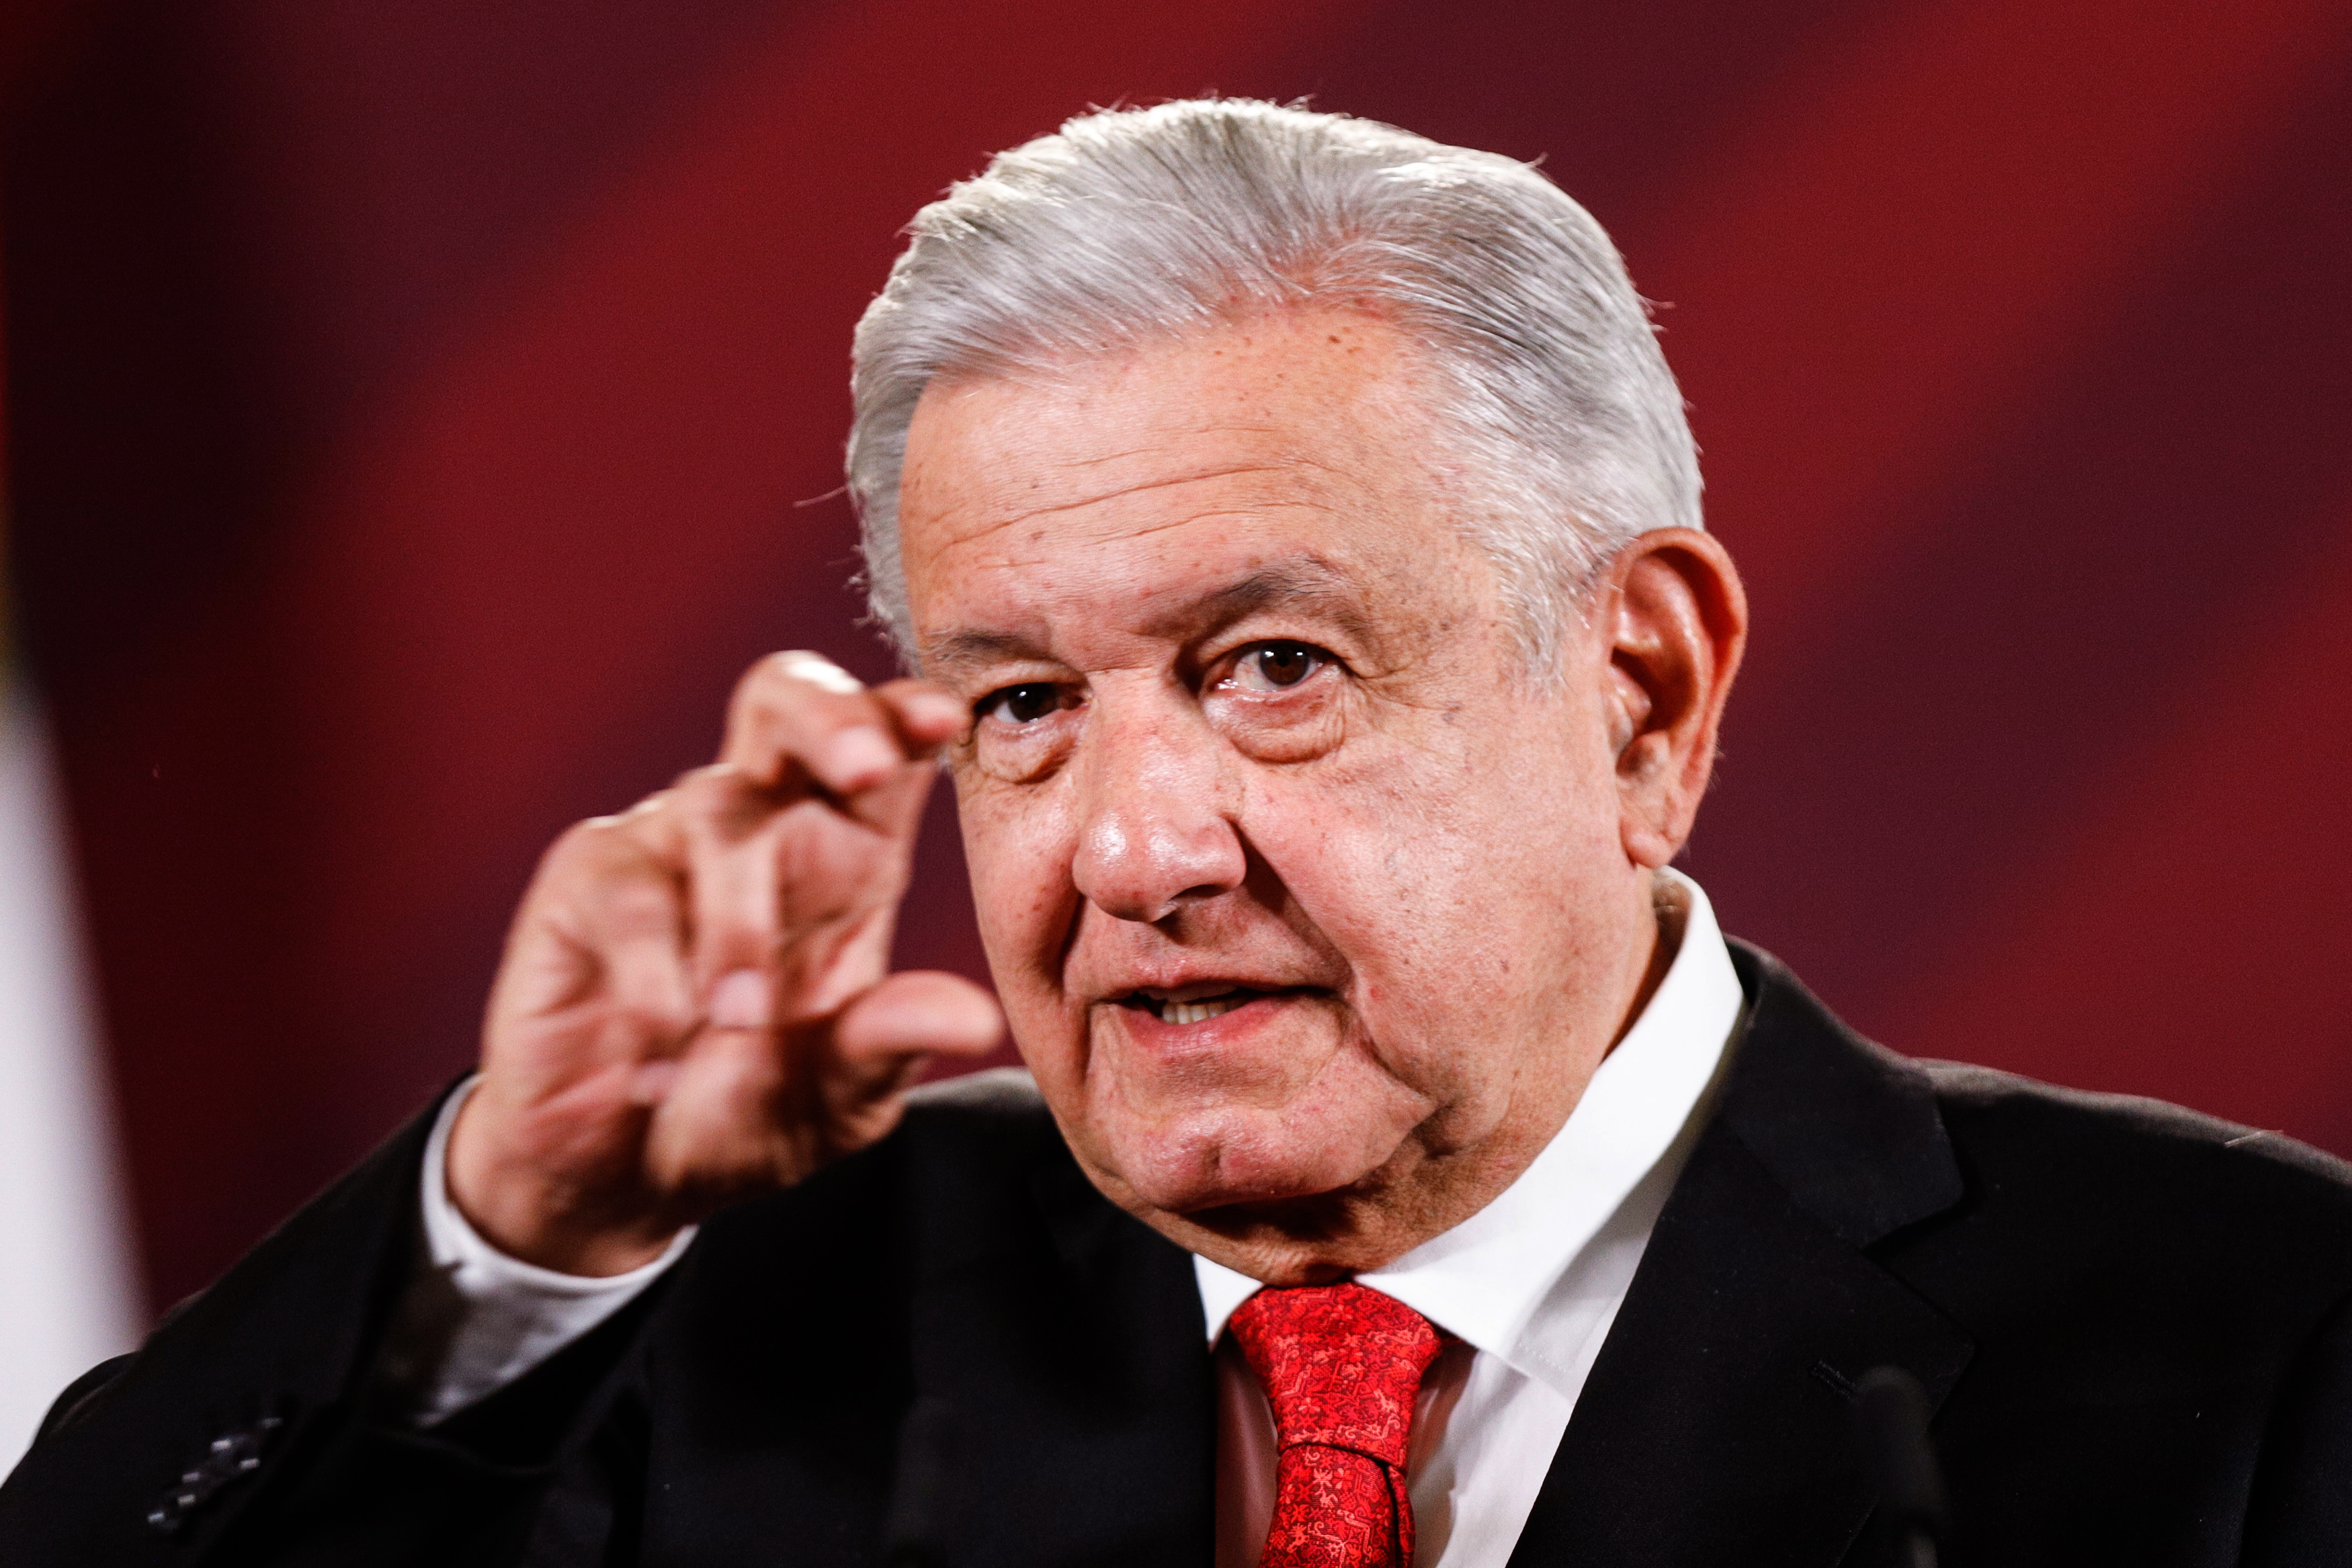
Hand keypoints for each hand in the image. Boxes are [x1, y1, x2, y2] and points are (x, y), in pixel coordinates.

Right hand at [446, 651, 1003, 1274]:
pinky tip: (661, 1060)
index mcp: (844, 852)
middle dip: (831, 716)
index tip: (943, 721)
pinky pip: (627, 889)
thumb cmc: (747, 1113)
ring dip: (738, 924)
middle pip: (785, 700)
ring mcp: (666, 842)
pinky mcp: (586, 883)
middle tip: (866, 768)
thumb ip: (893, 1044)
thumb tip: (974, 1019)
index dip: (907, 715)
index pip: (884, 747)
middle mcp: (757, 825)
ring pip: (716, 813)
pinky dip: (653, 977)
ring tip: (742, 1026)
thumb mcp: (838, 1095)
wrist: (622, 1179)